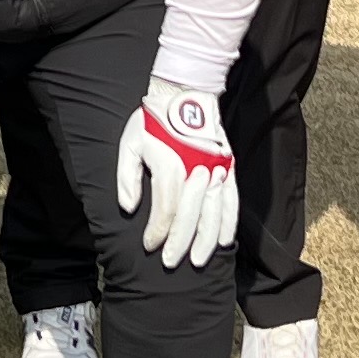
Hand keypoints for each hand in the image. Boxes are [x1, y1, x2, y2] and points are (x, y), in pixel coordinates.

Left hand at [114, 78, 236, 266]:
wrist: (184, 95)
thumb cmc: (153, 123)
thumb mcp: (130, 144)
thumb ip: (127, 178)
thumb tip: (128, 208)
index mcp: (171, 164)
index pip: (166, 209)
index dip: (157, 232)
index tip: (150, 245)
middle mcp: (196, 169)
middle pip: (191, 215)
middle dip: (180, 242)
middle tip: (170, 262)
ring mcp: (215, 168)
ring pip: (214, 212)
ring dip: (206, 239)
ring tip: (199, 260)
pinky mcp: (227, 166)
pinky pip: (231, 200)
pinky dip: (229, 222)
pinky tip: (223, 240)